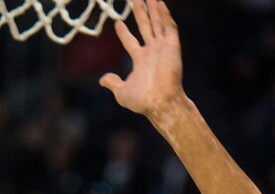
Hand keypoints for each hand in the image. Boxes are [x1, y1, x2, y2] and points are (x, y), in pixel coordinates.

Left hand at [99, 0, 183, 119]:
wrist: (159, 103)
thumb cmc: (142, 101)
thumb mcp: (121, 92)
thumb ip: (113, 83)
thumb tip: (102, 80)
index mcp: (141, 60)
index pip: (131, 42)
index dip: (124, 33)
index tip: (117, 23)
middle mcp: (152, 51)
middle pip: (145, 26)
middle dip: (140, 12)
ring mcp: (163, 47)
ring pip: (157, 22)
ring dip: (153, 8)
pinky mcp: (172, 46)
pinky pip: (169, 26)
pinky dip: (164, 14)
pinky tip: (159, 2)